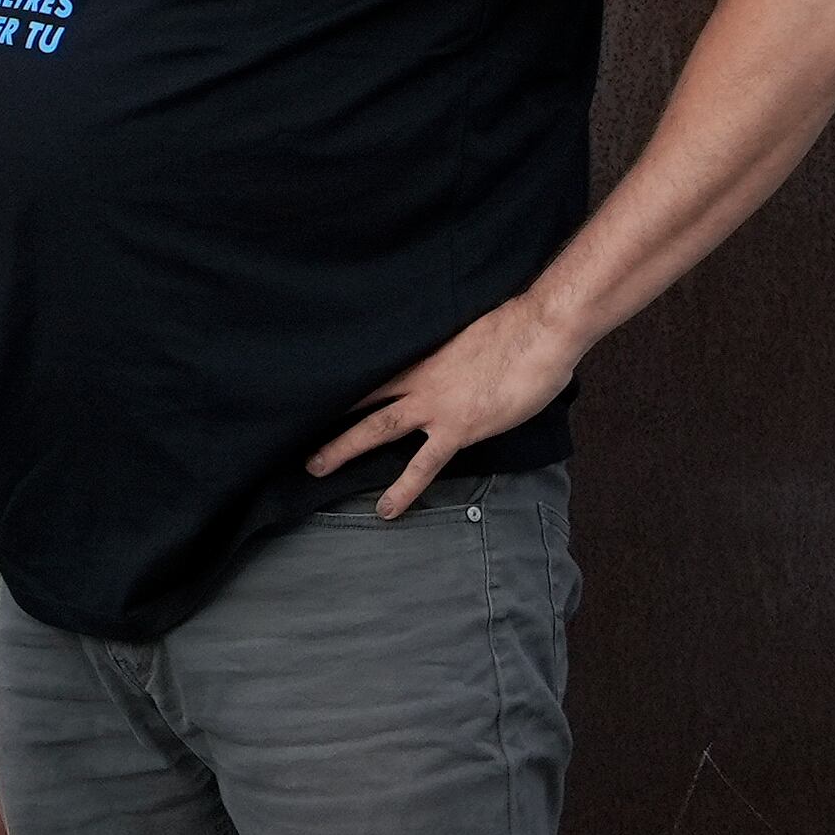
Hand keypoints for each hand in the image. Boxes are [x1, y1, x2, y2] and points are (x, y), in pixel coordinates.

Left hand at [310, 291, 582, 511]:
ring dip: (342, 448)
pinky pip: (422, 464)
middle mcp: (418, 378)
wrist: (542, 331)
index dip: (342, 379)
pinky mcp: (457, 427)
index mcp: (420, 353)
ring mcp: (434, 404)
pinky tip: (385, 510)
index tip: (313, 385)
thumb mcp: (471, 330)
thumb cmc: (517, 325)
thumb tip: (449, 349)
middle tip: (292, 425)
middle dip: (326, 412)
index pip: (370, 367)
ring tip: (314, 469)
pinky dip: (402, 489)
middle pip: (360, 398)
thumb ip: (451, 346)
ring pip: (376, 429)